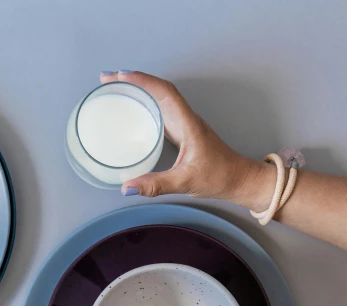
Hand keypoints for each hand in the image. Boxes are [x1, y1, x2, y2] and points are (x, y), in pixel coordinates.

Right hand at [100, 71, 261, 205]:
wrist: (240, 179)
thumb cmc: (220, 177)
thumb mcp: (185, 183)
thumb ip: (156, 185)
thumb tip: (126, 188)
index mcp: (188, 124)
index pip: (165, 92)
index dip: (142, 80)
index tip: (119, 76)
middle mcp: (185, 119)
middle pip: (158, 89)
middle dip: (133, 80)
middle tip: (107, 79)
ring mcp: (183, 124)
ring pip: (159, 97)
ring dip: (138, 89)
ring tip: (114, 88)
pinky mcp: (181, 132)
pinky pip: (160, 110)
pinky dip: (144, 104)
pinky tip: (131, 110)